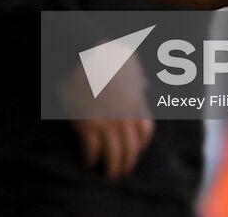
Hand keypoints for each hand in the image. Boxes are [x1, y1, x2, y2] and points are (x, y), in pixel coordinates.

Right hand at [59, 52, 154, 179]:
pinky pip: (92, 150)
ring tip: (107, 174)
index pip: (145, 132)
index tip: (136, 151)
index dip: (141, 145)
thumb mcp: (129, 63)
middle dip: (127, 163)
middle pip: (131, 149)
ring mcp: (106, 123)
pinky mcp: (87, 126)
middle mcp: (124, 118)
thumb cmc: (104, 54)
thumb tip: (144, 84)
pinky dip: (91, 159)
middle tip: (121, 171)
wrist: (82, 53)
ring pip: (114, 155)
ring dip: (111, 168)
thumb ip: (137, 76)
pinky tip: (88, 161)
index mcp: (135, 103)